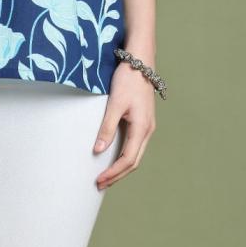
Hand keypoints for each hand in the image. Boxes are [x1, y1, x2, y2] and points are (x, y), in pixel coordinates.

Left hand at [92, 60, 156, 189]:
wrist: (140, 62)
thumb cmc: (127, 80)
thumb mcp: (114, 103)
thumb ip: (107, 127)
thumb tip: (98, 150)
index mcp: (142, 128)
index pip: (128, 159)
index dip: (114, 173)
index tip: (99, 180)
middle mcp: (147, 130)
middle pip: (133, 161)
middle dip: (117, 175)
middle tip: (100, 184)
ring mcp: (147, 126)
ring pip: (135, 154)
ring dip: (121, 167)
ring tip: (105, 175)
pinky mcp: (143, 121)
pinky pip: (135, 145)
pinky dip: (124, 156)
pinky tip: (113, 157)